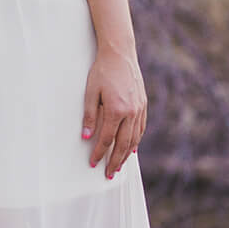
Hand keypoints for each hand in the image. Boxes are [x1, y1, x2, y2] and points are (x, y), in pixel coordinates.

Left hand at [81, 47, 146, 179]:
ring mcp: (139, 108)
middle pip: (123, 144)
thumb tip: (86, 137)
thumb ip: (89, 116)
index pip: (107, 139)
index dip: (99, 153)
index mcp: (116, 110)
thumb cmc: (102, 71)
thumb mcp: (90, 92)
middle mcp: (131, 112)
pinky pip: (140, 127)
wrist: (120, 53)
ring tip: (119, 166)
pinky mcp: (143, 104)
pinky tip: (131, 147)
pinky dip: (136, 140)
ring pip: (134, 138)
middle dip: (115, 161)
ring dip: (126, 154)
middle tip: (109, 174)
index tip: (93, 163)